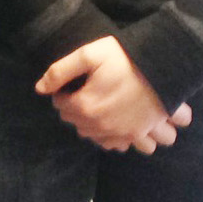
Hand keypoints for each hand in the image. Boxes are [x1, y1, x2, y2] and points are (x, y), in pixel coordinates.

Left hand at [36, 37, 191, 153]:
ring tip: (100, 111)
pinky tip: (118, 122)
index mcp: (86, 106)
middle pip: (78, 124)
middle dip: (77, 110)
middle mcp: (102, 126)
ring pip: (100, 140)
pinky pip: (123, 146)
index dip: (63, 93)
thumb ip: (60, 71)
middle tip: (85, 93)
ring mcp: (122, 133)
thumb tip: (40, 88)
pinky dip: (117, 138)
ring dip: (96, 128)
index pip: (61, 106)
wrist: (162, 66)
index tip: (72, 85)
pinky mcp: (139, 134)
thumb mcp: (88, 55)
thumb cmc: (124, 57)